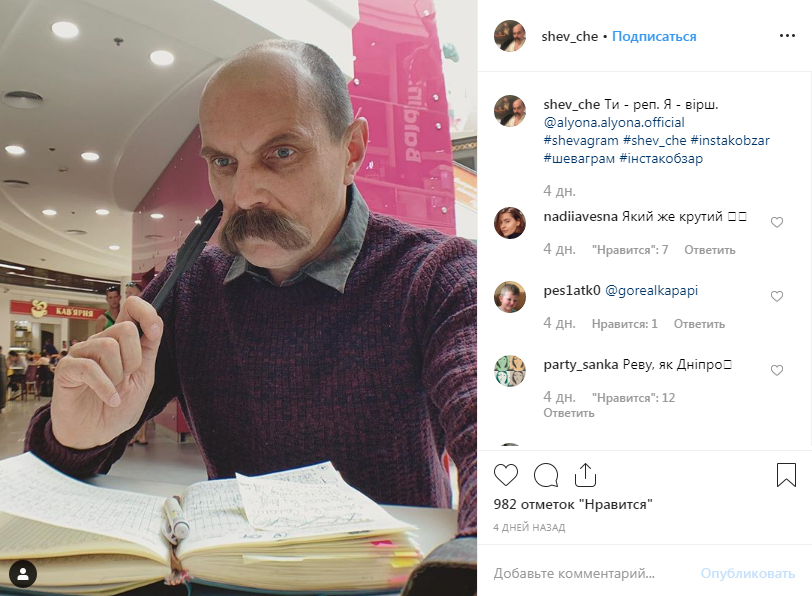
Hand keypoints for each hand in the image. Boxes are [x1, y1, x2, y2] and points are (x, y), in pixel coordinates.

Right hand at [51, 297, 162, 449]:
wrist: (95, 434)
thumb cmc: (118, 405)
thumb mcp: (143, 377)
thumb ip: (148, 351)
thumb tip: (155, 324)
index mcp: (122, 341)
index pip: (131, 307)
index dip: (146, 312)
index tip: (154, 331)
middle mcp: (101, 341)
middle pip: (125, 329)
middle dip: (134, 358)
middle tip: (126, 377)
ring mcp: (82, 353)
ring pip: (108, 346)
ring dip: (117, 374)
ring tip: (113, 390)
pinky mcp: (67, 369)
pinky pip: (89, 367)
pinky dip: (105, 387)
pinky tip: (111, 400)